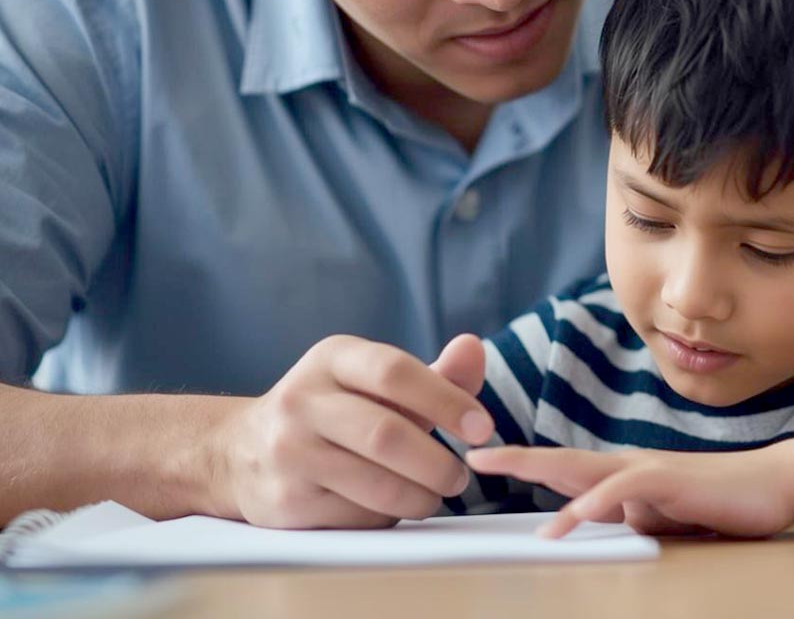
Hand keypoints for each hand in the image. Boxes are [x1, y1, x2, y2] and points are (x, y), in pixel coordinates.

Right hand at [210, 333, 493, 527]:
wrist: (239, 452)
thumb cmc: (332, 411)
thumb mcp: (373, 381)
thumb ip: (434, 373)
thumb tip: (474, 348)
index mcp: (332, 358)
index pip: (394, 372)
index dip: (447, 400)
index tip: (483, 428)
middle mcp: (302, 400)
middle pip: (386, 434)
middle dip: (437, 462)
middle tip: (460, 476)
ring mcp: (288, 452)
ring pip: (375, 484)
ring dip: (420, 496)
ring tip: (435, 494)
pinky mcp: (285, 501)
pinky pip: (356, 516)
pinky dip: (387, 515)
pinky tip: (390, 505)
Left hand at [467, 445, 793, 538]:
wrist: (774, 483)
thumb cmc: (719, 503)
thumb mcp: (664, 520)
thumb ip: (629, 520)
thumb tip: (599, 532)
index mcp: (623, 475)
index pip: (564, 469)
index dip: (524, 465)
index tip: (483, 463)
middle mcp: (628, 465)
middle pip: (562, 460)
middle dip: (516, 459)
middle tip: (473, 457)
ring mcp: (649, 470)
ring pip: (584, 468)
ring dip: (540, 470)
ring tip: (502, 469)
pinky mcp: (672, 482)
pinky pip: (626, 490)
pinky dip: (596, 501)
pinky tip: (571, 514)